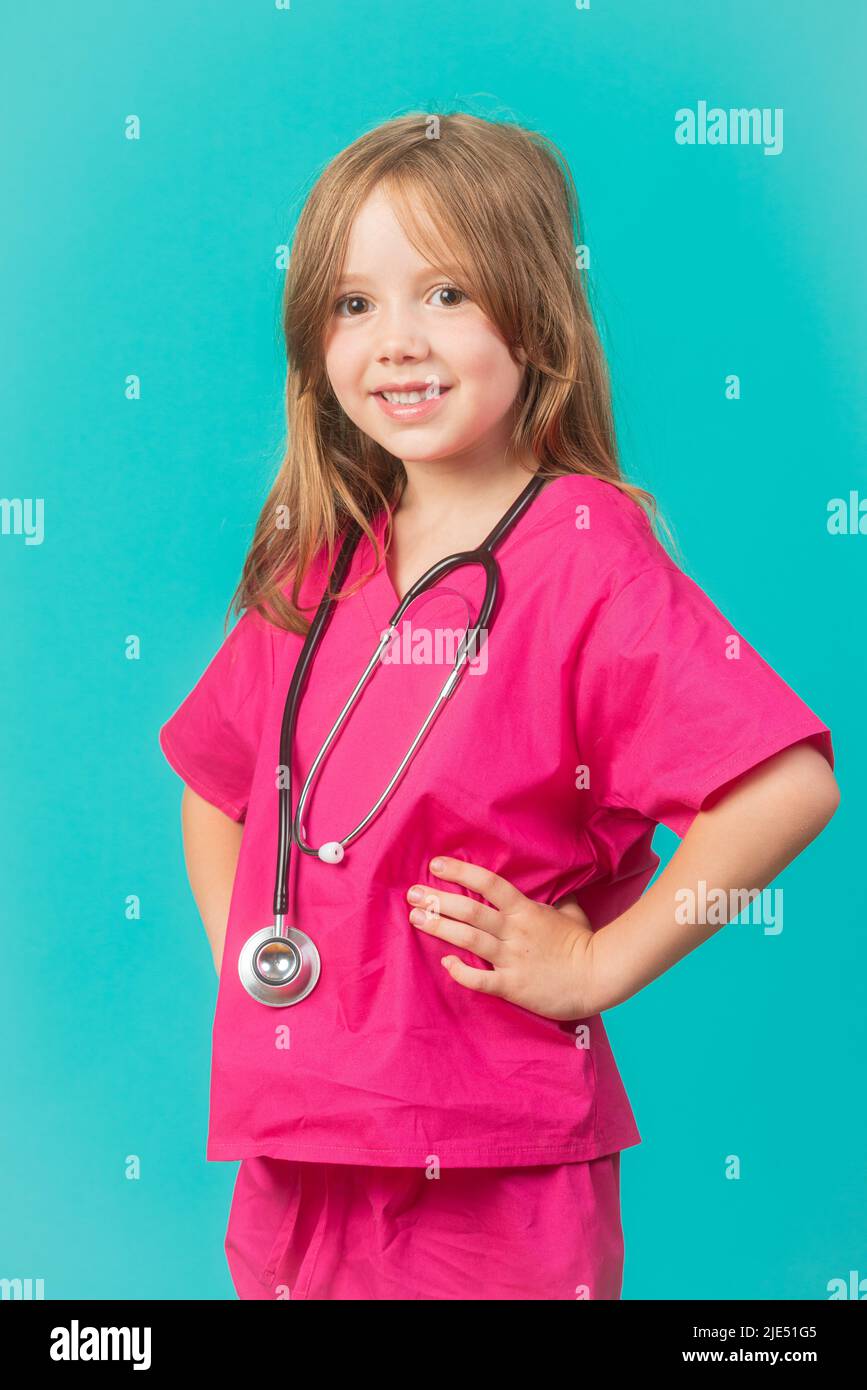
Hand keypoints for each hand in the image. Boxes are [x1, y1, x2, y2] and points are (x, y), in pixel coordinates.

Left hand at [405, 856, 597, 1020]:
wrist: (599, 976)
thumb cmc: (585, 944)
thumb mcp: (571, 913)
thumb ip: (557, 899)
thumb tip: (556, 885)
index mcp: (527, 911)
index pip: (489, 884)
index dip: (461, 873)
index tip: (436, 865)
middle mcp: (515, 931)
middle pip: (470, 911)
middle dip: (437, 901)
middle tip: (412, 894)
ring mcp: (512, 959)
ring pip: (468, 940)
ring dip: (439, 928)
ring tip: (416, 918)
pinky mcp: (512, 985)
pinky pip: (480, 979)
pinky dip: (461, 972)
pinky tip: (446, 963)